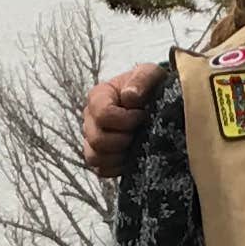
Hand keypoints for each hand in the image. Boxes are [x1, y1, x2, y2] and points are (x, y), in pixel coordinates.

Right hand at [81, 60, 158, 178]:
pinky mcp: (101, 157)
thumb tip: (129, 97)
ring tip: (136, 144)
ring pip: (95, 158)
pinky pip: (101, 170)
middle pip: (97, 140)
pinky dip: (118, 167)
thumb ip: (142, 79)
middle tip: (140, 132)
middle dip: (124, 139)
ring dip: (119, 155)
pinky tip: (132, 156)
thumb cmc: (150, 87)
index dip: (125, 120)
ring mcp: (93, 139)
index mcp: (98, 97)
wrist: (155, 103)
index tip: (142, 115)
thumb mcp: (151, 74)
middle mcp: (90, 119)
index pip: (103, 115)